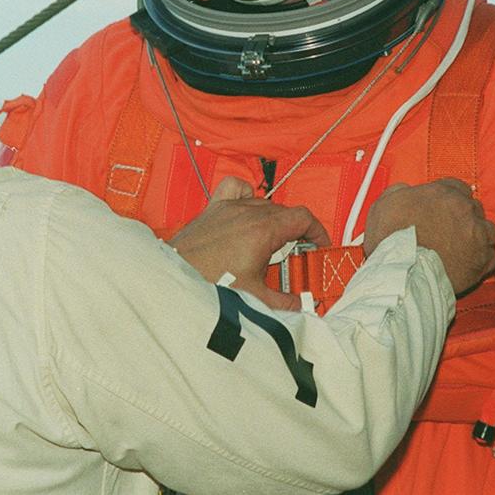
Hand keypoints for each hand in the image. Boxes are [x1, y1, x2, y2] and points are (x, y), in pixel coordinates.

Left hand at [169, 177, 329, 310]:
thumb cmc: (208, 285)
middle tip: (296, 257)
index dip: (318, 230)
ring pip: (263, 203)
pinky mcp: (212, 209)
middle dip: (296, 233)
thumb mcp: (255, 299)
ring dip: (273, 221)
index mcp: (262, 230)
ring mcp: (228, 208)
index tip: (320, 245)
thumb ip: (285, 303)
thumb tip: (301, 306)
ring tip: (271, 245)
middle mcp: (246, 213)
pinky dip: (246, 195)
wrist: (174, 280)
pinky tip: (247, 213)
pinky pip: (235, 188)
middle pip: (285, 212)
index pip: (303, 217)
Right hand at [363, 178, 494, 294]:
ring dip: (477, 236)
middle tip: (448, 229)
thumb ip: (400, 191)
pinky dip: (481, 260)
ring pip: (488, 231)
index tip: (442, 208)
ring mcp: (478, 236)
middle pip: (474, 207)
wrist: (402, 273)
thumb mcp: (384, 203)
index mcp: (443, 193)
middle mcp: (465, 210)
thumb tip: (406, 190)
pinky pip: (490, 257)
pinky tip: (467, 263)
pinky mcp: (483, 262)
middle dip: (463, 217)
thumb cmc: (391, 239)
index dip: (448, 198)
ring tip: (461, 247)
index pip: (456, 186)